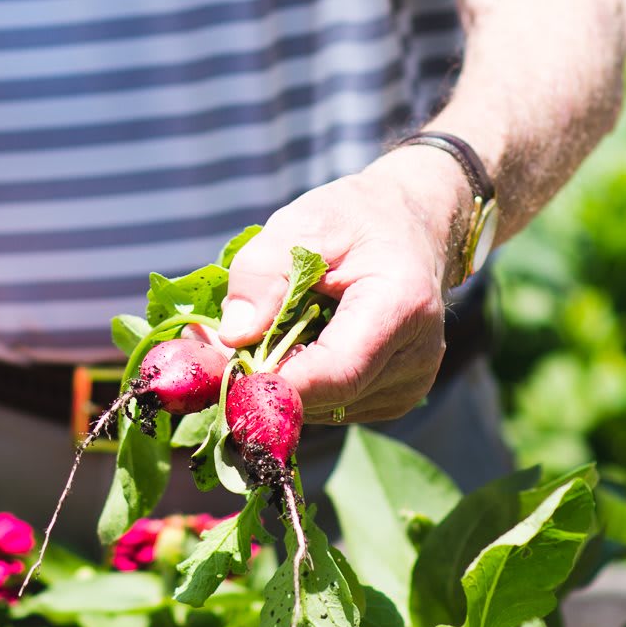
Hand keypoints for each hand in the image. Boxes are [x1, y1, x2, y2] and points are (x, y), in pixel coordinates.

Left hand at [217, 151, 468, 424]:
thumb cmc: (355, 218)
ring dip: (278, 382)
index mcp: (400, 305)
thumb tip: (233, 337)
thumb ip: (264, 274)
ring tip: (256, 333)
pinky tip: (289, 346)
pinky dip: (299, 384)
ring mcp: (408, 385)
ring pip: (322, 408)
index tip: (225, 374)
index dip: (277, 382)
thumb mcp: (303, 222)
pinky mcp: (393, 399)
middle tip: (210, 347)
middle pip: (325, 395)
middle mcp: (415, 357)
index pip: (338, 370)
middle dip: (263, 378)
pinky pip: (331, 406)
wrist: (410, 227)